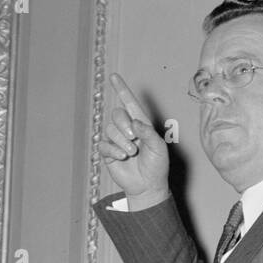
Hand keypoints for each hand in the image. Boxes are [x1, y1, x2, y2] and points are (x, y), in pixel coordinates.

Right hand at [98, 73, 169, 207]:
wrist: (148, 186)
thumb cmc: (157, 165)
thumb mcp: (158, 147)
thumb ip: (148, 132)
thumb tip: (134, 122)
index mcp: (141, 124)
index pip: (129, 103)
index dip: (122, 89)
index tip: (114, 76)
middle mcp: (127, 129)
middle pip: (117, 114)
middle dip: (124, 125)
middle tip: (134, 140)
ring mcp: (116, 140)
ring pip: (110, 130)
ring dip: (121, 141)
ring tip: (132, 153)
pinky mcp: (108, 152)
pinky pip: (104, 144)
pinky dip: (114, 151)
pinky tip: (122, 157)